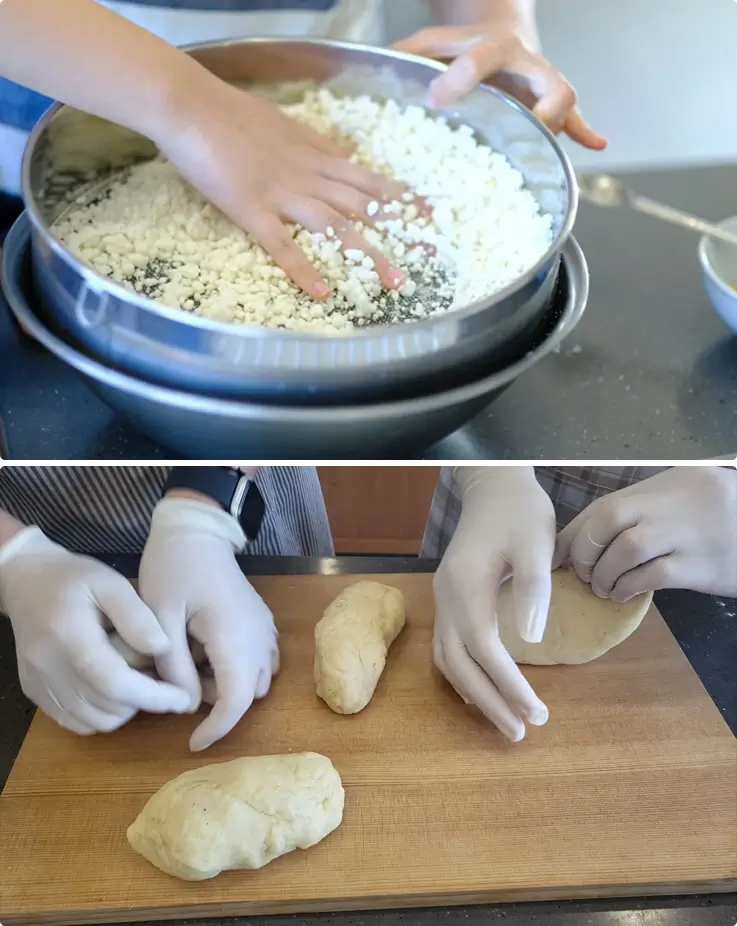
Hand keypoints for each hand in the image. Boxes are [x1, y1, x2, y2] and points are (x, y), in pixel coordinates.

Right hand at [0, 527, 190, 733]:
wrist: (27, 582)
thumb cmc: (75, 578)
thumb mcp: (112, 583)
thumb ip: (137, 616)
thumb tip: (163, 648)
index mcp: (69, 636)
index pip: (114, 682)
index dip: (153, 696)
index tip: (182, 697)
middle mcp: (48, 667)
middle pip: (106, 707)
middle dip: (144, 702)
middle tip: (162, 680)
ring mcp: (38, 684)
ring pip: (94, 721)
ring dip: (125, 710)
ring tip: (140, 681)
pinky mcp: (35, 694)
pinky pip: (76, 722)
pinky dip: (102, 714)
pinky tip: (114, 690)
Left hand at [139, 497, 278, 751]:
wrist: (196, 534)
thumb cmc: (172, 570)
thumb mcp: (161, 619)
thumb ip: (174, 667)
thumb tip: (186, 706)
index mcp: (233, 634)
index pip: (237, 699)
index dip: (217, 728)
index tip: (191, 742)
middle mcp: (259, 635)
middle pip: (250, 693)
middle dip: (218, 701)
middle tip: (182, 677)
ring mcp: (266, 627)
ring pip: (258, 679)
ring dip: (229, 684)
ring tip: (194, 658)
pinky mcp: (264, 622)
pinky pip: (262, 660)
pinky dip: (239, 668)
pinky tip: (210, 649)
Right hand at [156, 80, 407, 298]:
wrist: (192, 107)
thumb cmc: (233, 114)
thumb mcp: (286, 125)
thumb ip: (316, 145)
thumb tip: (342, 156)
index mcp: (316, 157)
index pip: (369, 180)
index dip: (401, 198)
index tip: (429, 214)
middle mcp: (309, 176)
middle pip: (363, 207)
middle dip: (400, 232)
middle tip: (431, 255)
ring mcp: (282, 194)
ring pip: (335, 227)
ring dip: (367, 254)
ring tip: (393, 281)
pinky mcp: (252, 210)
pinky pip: (282, 245)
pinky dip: (303, 269)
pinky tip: (322, 291)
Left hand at [394, 20, 606, 149]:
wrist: (502, 31)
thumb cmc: (461, 46)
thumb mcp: (433, 44)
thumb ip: (408, 56)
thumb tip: (374, 69)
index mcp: (495, 48)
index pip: (483, 58)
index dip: (462, 78)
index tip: (436, 98)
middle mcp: (528, 66)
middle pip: (547, 82)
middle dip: (536, 105)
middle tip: (521, 125)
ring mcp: (544, 86)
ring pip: (565, 100)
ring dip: (561, 124)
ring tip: (549, 143)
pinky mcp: (554, 104)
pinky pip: (575, 118)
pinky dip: (585, 132)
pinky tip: (596, 145)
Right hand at [432, 465, 554, 741]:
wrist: (493, 486)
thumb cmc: (519, 513)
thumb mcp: (535, 544)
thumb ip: (533, 590)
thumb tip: (532, 642)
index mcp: (467, 587)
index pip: (485, 650)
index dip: (509, 686)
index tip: (537, 713)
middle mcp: (447, 598)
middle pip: (460, 664)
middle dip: (490, 702)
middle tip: (522, 732)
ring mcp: (443, 599)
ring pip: (448, 660)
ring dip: (475, 694)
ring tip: (505, 720)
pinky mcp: (449, 598)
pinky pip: (447, 647)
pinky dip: (463, 675)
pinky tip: (482, 689)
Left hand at [554, 466, 736, 600]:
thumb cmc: (715, 517)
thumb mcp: (678, 498)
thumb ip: (639, 510)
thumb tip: (586, 537)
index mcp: (661, 485)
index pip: (604, 505)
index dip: (573, 533)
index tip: (557, 555)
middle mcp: (671, 502)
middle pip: (609, 518)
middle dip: (585, 550)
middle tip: (583, 573)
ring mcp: (687, 533)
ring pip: (627, 548)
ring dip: (605, 573)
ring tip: (603, 588)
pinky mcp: (701, 566)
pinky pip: (652, 575)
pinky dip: (628, 587)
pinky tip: (623, 594)